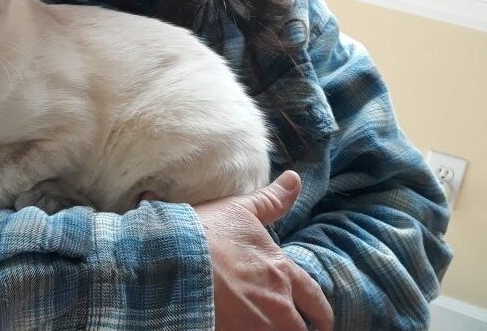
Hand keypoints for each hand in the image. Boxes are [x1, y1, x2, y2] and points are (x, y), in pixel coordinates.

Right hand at [193, 171, 333, 330]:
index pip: (316, 301)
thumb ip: (272, 200)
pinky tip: (241, 329)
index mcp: (282, 271)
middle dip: (300, 328)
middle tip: (294, 326)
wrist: (173, 257)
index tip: (320, 320)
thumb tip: (295, 179)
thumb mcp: (241, 210)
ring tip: (267, 328)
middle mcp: (278, 303)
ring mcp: (259, 326)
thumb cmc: (205, 233)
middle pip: (303, 329)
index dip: (320, 313)